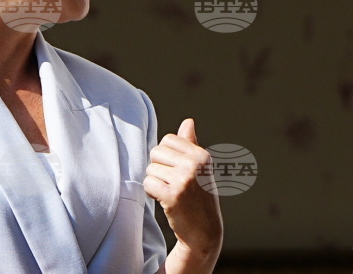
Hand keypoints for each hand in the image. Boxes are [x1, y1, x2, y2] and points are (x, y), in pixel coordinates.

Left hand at [145, 118, 222, 265]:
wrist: (204, 231)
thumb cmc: (200, 196)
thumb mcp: (200, 168)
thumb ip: (191, 144)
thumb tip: (188, 121)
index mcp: (201, 155)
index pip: (168, 140)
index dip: (166, 156)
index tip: (176, 170)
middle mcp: (195, 164)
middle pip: (156, 152)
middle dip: (159, 168)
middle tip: (172, 183)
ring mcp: (184, 180)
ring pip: (150, 169)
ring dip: (156, 182)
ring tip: (171, 193)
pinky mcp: (172, 196)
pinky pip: (148, 184)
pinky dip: (152, 193)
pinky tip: (165, 200)